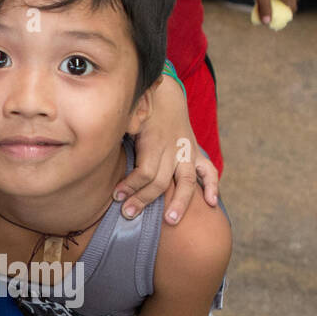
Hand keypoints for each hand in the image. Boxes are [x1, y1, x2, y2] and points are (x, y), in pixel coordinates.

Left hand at [120, 80, 220, 223]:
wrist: (165, 95)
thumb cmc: (140, 110)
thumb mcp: (128, 117)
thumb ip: (121, 131)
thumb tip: (104, 143)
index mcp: (153, 141)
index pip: (144, 171)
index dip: (130, 186)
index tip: (117, 197)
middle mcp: (173, 148)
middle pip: (160, 180)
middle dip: (144, 199)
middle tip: (128, 214)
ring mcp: (187, 151)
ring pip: (185, 180)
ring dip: (179, 202)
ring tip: (170, 220)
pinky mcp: (195, 152)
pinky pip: (208, 170)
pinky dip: (212, 186)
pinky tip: (210, 203)